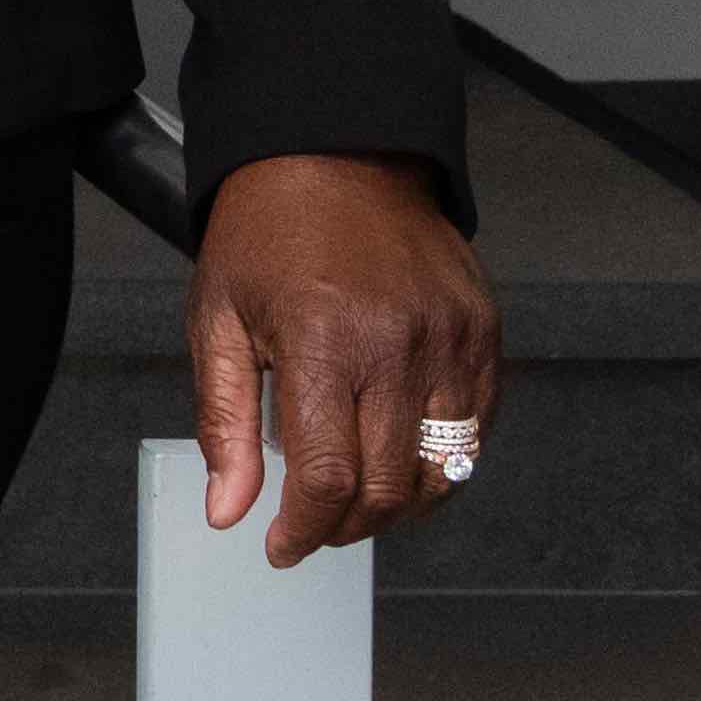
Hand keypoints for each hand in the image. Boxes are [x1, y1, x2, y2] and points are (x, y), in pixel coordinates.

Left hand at [192, 152, 496, 562]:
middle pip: (387, 487)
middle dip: (347, 526)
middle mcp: (396, 345)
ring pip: (442, 472)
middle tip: (314, 526)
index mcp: (322, 341)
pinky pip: (475, 430)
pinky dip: (441, 462)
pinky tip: (399, 456)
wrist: (333, 153)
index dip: (304, 530)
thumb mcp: (217, 318)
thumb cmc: (265, 233)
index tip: (282, 546)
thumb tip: (228, 509)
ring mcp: (451, 340)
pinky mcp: (484, 334)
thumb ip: (223, 422)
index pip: (327, 477)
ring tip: (356, 499)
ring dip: (398, 506)